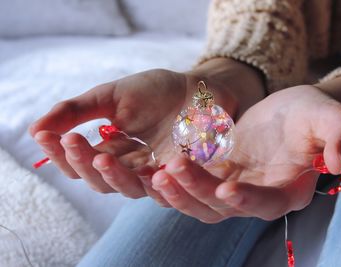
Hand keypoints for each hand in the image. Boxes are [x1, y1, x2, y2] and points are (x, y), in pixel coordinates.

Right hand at [30, 58, 264, 203]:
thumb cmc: (156, 91)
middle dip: (83, 163)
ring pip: (130, 189)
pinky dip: (160, 183)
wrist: (200, 88)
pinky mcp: (185, 176)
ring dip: (114, 175)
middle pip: (102, 181)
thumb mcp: (111, 95)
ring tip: (101, 157)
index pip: (81, 163)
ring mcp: (158, 174)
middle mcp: (132, 168)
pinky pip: (170, 188)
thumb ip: (78, 111)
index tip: (47, 136)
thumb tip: (36, 131)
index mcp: (112, 150)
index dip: (62, 153)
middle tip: (71, 140)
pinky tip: (152, 170)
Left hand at [152, 85, 340, 222]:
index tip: (226, 189)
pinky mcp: (216, 172)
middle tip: (173, 170)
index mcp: (288, 189)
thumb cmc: (314, 113)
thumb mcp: (331, 116)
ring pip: (202, 202)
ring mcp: (234, 185)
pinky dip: (174, 179)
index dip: (248, 201)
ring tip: (157, 173)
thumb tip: (339, 161)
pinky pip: (190, 183)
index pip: (268, 204)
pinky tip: (154, 166)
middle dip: (198, 192)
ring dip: (179, 192)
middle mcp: (258, 195)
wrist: (291, 109)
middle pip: (224, 207)